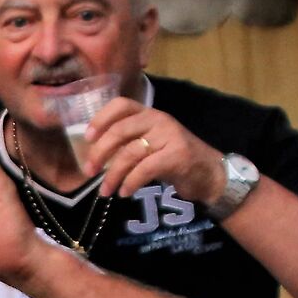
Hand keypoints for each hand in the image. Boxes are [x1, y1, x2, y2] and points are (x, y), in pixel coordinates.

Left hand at [81, 97, 224, 202]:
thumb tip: (94, 157)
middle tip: (89, 171)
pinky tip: (125, 192)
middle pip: (119, 130)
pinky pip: (145, 168)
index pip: (121, 104)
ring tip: (105, 191)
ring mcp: (170, 135)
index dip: (100, 119)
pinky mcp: (177, 155)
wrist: (210, 173)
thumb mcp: (149, 146)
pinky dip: (130, 182)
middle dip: (99, 153)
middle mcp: (159, 119)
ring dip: (112, 175)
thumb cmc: (173, 160)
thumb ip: (127, 144)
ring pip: (129, 153)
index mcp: (149, 113)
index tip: (87, 138)